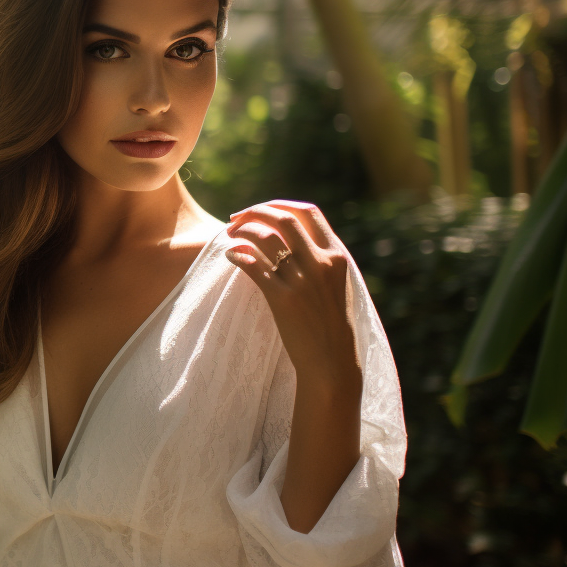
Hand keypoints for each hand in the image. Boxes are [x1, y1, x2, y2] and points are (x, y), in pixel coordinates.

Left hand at [224, 199, 361, 393]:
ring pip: (264, 238)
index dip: (280, 204)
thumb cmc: (332, 325)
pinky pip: (253, 265)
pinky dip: (238, 255)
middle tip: (235, 219)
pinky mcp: (283, 299)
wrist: (333, 362)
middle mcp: (321, 263)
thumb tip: (291, 238)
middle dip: (254, 211)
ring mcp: (302, 281)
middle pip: (282, 218)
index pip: (309, 212)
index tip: (260, 210)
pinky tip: (230, 256)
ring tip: (228, 235)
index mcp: (338, 256)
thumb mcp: (337, 285)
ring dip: (241, 230)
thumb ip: (321, 259)